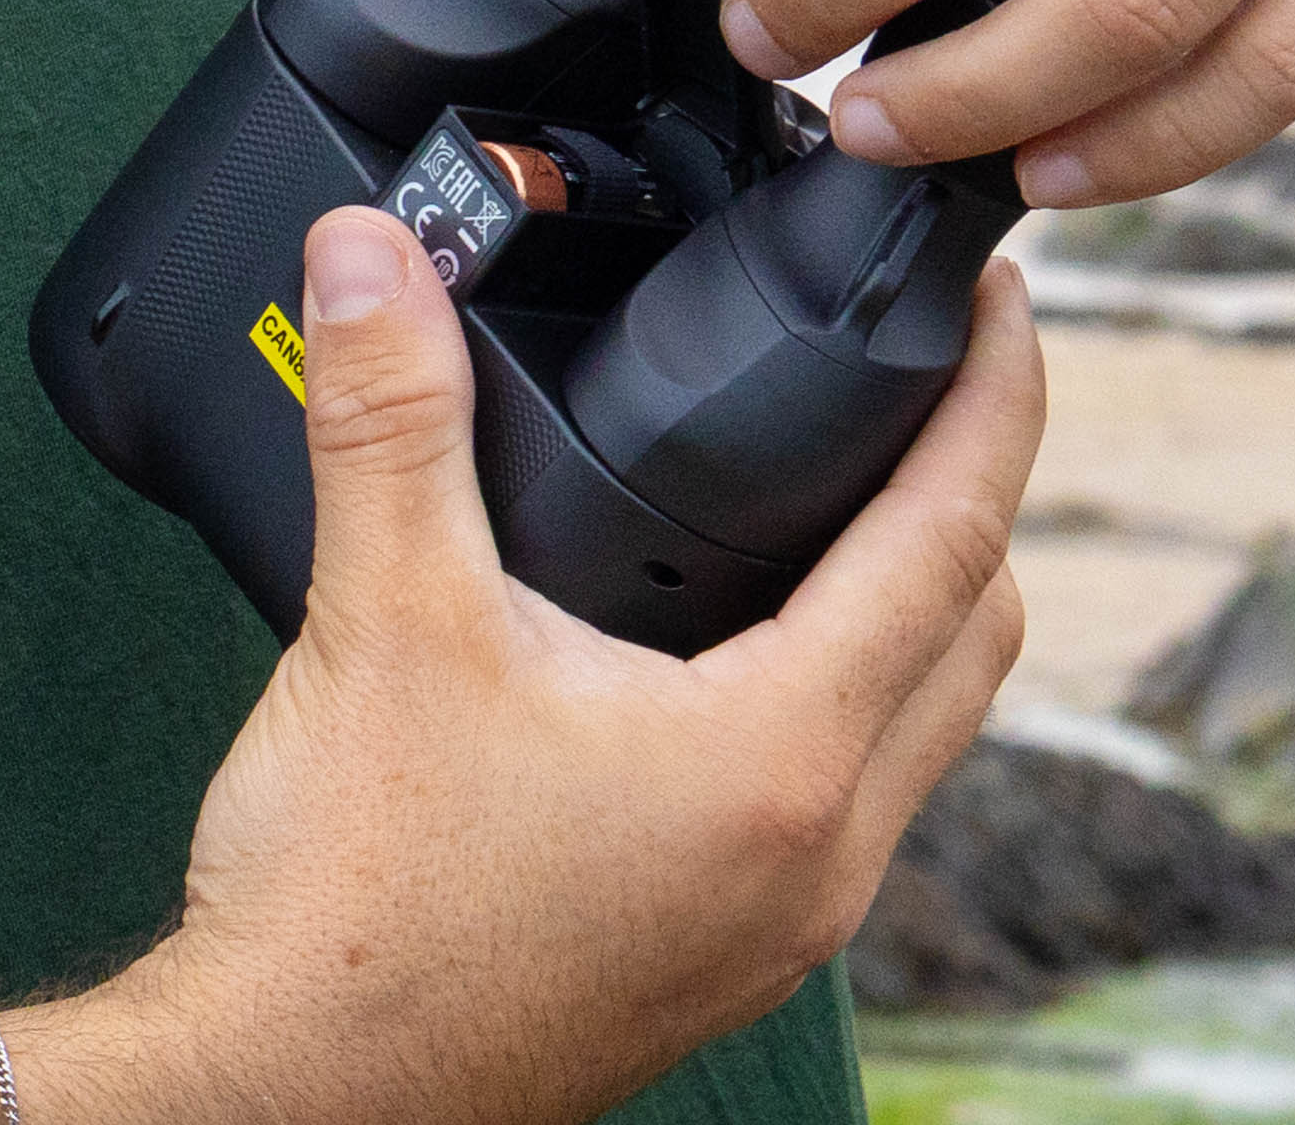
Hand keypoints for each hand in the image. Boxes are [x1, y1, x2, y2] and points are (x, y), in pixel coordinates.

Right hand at [26, 207, 1040, 1124]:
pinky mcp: (727, 955)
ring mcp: (784, 921)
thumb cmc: (353, 911)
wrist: (290, 1098)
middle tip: (939, 378)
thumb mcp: (380, 619)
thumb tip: (376, 255)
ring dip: (920, 607)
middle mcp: (819, 853)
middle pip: (978, 634)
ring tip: (856, 492)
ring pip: (924, 730)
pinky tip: (749, 652)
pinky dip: (845, 698)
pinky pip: (850, 801)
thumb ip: (390, 414)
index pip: (956, 539)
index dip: (994, 398)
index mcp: (780, 759)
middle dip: (978, 492)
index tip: (1003, 301)